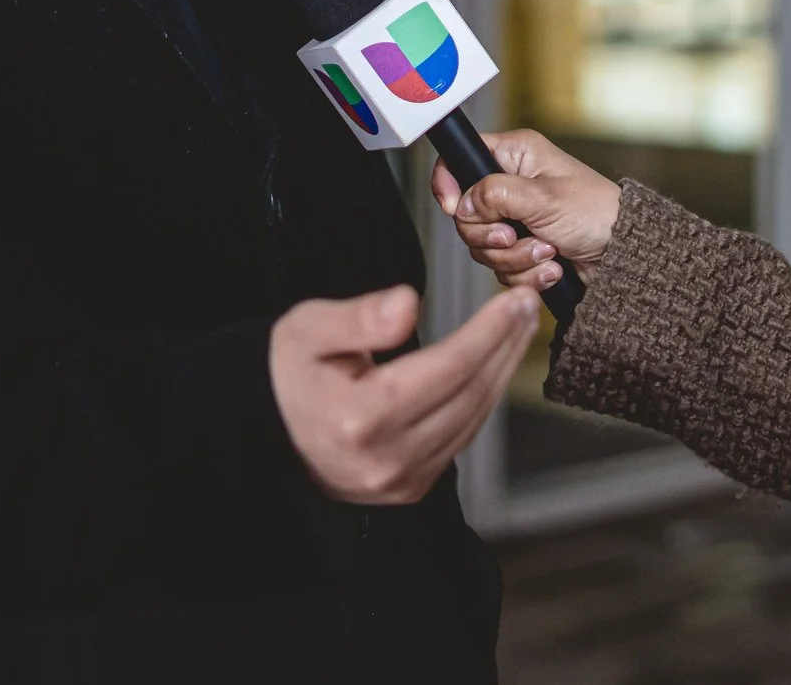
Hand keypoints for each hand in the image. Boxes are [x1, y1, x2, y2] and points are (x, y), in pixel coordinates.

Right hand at [270, 283, 537, 504]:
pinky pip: (459, 439)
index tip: (515, 300)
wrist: (262, 428)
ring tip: (518, 330)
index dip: (489, 331)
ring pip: (472, 419)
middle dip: (506, 346)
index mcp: (360, 418)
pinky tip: (492, 368)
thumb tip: (407, 303)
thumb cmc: (287, 372)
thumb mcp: (309, 329)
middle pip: (469, 394)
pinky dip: (481, 401)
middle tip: (528, 307)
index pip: (448, 367)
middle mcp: (385, 459)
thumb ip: (360, 317)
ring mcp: (398, 482)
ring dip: (501, 372)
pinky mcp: (406, 489)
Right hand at [430, 129, 621, 293]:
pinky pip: (502, 268)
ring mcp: (516, 219)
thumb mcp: (543, 198)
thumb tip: (462, 203)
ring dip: (516, 257)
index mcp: (516, 156)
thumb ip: (495, 195)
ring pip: (484, 247)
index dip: (450, 184)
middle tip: (517, 235)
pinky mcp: (523, 248)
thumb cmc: (597, 214)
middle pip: (466, 215)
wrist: (623, 255)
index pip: (461, 158)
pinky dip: (527, 273)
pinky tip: (553, 267)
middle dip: (494, 236)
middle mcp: (512, 185)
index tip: (455, 208)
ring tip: (548, 251)